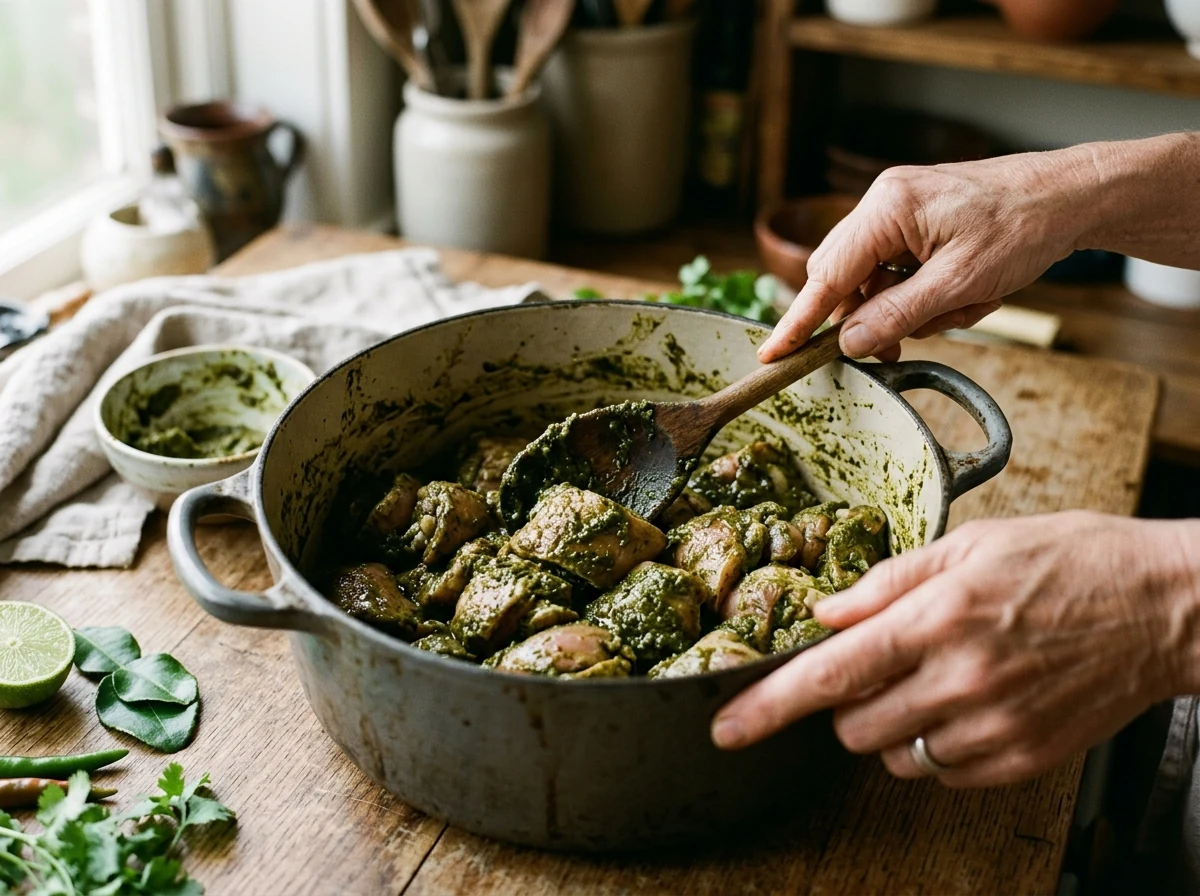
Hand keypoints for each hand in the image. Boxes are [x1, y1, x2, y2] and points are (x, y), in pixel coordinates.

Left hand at [710, 512, 1199, 787]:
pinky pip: (942, 773)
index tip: (726, 728)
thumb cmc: (1069, 561)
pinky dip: (935, 745)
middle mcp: (959, 680)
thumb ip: (887, 580)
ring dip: (889, 723)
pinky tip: (968, 702)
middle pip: (851, 724)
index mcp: (937, 618)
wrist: (1162, 607)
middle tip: (880, 664)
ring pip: (892, 754)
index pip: (829, 675)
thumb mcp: (970, 543)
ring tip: (933, 678)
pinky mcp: (1021, 760)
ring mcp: (993, 728)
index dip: (767, 706)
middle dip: (845, 701)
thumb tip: (826, 611)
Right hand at [758, 151, 1093, 361]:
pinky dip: (925, 296)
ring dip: (910, 309)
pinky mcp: (915, 223)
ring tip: (963, 306)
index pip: (826, 275)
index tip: (770, 354)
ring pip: (874, 282)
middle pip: (845, 279)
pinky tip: (966, 295)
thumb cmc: (1024, 226)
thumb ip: (898, 314)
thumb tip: (847, 342)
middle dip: (874, 317)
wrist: (1071, 195)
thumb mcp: (961, 283)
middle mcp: (884, 203)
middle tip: (901, 344)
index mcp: (888, 208)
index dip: (798, 321)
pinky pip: (898, 273)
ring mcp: (899, 211)